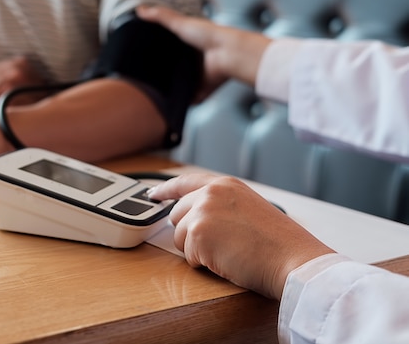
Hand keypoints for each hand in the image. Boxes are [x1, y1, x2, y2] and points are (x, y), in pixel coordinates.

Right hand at [136, 5, 271, 100]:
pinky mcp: (201, 91)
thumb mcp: (181, 22)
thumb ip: (162, 16)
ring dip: (170, 89)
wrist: (228, 54)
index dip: (156, 53)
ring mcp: (197, 78)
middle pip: (172, 70)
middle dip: (162, 74)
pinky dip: (182, 102)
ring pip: (179, 86)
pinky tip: (169, 102)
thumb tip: (140, 9)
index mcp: (188, 46)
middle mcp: (193, 62)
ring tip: (152, 92)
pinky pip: (188, 99)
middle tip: (145, 77)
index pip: (168, 50)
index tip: (142, 56)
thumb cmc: (209, 35)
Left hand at [148, 172, 333, 299]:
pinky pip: (188, 255)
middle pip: (176, 215)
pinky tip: (227, 259)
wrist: (291, 258)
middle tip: (220, 244)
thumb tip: (193, 217)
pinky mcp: (197, 233)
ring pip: (179, 238)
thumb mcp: (247, 207)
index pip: (184, 182)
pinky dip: (203, 263)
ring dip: (197, 250)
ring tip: (228, 251)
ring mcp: (202, 211)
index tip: (152, 194)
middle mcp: (209, 193)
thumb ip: (220, 205)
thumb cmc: (277, 242)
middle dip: (190, 234)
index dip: (165, 189)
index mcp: (224, 184)